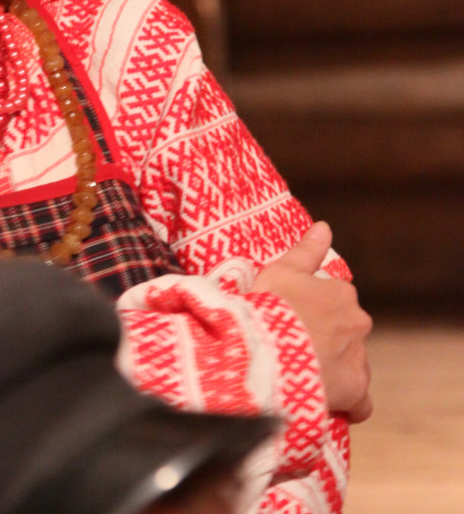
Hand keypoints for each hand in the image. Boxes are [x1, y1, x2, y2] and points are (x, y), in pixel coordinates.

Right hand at [250, 221, 371, 421]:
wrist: (268, 352)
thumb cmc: (271, 307)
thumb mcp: (282, 270)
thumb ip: (306, 250)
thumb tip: (324, 226)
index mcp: (341, 293)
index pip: (338, 301)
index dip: (317, 312)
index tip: (296, 321)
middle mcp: (357, 322)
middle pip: (348, 332)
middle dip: (330, 340)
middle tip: (298, 349)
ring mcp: (358, 357)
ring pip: (354, 363)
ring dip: (337, 369)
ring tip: (307, 377)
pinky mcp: (355, 391)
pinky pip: (360, 402)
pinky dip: (349, 404)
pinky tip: (331, 404)